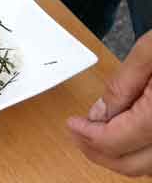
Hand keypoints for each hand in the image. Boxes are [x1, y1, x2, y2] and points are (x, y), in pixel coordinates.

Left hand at [68, 30, 151, 176]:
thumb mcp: (151, 51)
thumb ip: (122, 85)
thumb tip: (100, 113)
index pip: (114, 141)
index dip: (86, 135)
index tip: (72, 124)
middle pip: (131, 164)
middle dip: (97, 151)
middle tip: (78, 133)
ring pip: (150, 167)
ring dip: (120, 157)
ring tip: (98, 136)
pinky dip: (143, 155)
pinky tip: (128, 138)